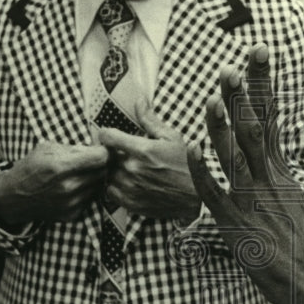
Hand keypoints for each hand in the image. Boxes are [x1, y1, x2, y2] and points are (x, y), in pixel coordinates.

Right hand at [0, 141, 108, 227]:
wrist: (14, 197)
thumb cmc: (30, 168)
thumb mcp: (48, 148)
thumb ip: (74, 148)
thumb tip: (98, 147)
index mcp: (61, 166)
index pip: (101, 158)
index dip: (105, 152)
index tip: (102, 150)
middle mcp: (68, 186)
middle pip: (103, 172)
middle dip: (100, 164)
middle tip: (92, 161)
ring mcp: (71, 203)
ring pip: (99, 186)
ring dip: (94, 178)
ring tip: (80, 174)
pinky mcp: (72, 214)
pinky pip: (91, 199)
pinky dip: (87, 192)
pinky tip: (75, 187)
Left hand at [98, 101, 201, 220]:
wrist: (197, 198)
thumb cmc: (187, 165)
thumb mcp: (172, 138)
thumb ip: (150, 120)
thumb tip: (139, 100)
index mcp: (142, 150)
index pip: (106, 136)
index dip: (108, 134)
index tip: (113, 137)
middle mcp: (132, 169)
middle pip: (106, 156)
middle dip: (113, 153)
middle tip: (125, 153)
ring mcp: (129, 188)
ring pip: (108, 174)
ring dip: (114, 170)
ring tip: (130, 169)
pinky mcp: (130, 203)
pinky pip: (110, 192)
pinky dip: (116, 186)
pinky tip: (130, 182)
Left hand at [186, 44, 303, 303]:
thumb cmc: (297, 243)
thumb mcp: (290, 197)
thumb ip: (274, 172)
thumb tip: (268, 150)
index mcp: (279, 171)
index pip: (271, 117)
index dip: (263, 84)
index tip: (259, 53)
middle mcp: (268, 179)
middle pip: (255, 129)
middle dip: (243, 96)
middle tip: (232, 66)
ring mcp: (252, 200)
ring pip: (236, 156)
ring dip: (222, 127)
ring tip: (212, 99)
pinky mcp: (235, 223)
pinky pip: (216, 194)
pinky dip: (204, 172)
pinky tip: (192, 152)